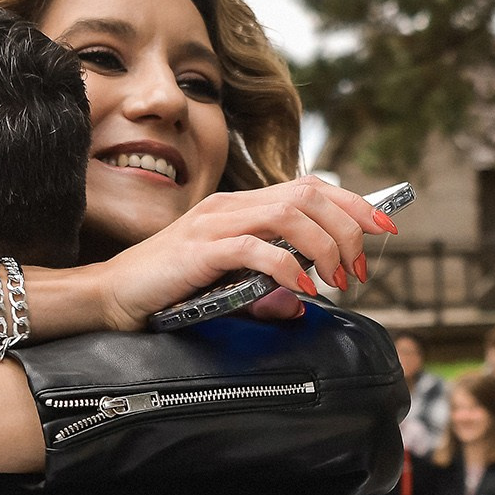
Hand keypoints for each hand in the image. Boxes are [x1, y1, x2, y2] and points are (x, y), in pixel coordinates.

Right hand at [87, 178, 395, 332]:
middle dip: (349, 228)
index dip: (354, 203)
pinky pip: (258, 248)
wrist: (110, 297)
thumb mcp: (227, 288)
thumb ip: (265, 291)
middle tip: (360, 269)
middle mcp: (231, 205)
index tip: (384, 227)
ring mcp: (214, 223)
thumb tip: (300, 305)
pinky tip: (304, 290)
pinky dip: (290, 268)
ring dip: (326, 247)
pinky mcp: (202, 249)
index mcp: (240, 207)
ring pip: (291, 214)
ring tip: (338, 280)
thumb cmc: (167, 292)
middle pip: (309, 194)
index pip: (310, 188)